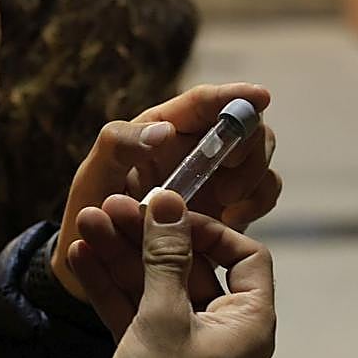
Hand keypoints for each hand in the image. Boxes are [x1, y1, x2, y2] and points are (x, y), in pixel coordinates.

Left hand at [53, 83, 279, 301]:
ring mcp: (217, 176)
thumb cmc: (94, 211)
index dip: (235, 95)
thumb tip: (165, 131)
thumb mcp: (94, 176)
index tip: (261, 96)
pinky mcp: (231, 206)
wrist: (102, 262)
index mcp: (164, 127)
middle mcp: (197, 146)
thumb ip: (118, 145)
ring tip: (225, 206)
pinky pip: (263, 192)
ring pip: (260, 158)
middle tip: (225, 181)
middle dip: (247, 146)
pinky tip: (232, 221)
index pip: (205, 102)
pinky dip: (258, 202)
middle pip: (245, 126)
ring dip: (253, 176)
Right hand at [70, 190, 274, 357]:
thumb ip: (165, 257)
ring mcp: (186, 345)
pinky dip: (110, 289)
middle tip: (110, 207)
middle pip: (189, 267)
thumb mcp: (165, 315)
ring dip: (120, 256)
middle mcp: (223, 330)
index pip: (245, 257)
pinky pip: (135, 314)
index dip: (208, 230)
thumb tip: (168, 203)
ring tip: (84, 221)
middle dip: (145, 237)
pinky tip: (78, 258)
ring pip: (154, 287)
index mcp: (248, 319)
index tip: (170, 217)